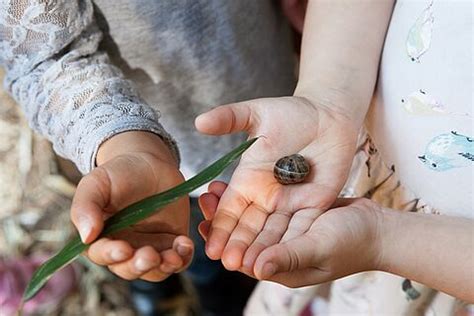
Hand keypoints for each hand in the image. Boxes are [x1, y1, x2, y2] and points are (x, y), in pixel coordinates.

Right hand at [70, 131, 192, 280]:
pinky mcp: (172, 243)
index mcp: (101, 237)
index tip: (124, 249)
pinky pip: (179, 259)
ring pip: (154, 270)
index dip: (111, 255)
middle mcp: (124, 248)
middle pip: (128, 269)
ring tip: (173, 256)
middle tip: (150, 256)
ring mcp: (150, 247)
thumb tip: (86, 237)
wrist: (150, 164)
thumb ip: (85, 206)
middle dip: (139, 266)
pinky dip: (183, 257)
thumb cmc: (119, 173)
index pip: (102, 254)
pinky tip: (185, 243)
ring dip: (163, 267)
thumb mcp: (97, 183)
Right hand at [195, 96, 359, 272]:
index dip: (221, 227)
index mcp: (249, 178)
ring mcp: (291, 201)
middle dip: (238, 244)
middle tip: (227, 264)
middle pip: (250, 225)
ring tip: (250, 268)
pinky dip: (292, 241)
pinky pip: (302, 226)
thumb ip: (228, 118)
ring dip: (262, 249)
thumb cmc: (292, 112)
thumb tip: (198, 122)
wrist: (329, 113)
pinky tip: (282, 258)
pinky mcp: (316, 203)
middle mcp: (267, 194)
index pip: (231, 208)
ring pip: (274, 231)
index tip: (210, 246)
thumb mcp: (256, 112)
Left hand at [199, 182, 381, 286]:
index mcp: (281, 265)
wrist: (377, 227)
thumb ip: (289, 256)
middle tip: (204, 200)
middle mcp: (279, 250)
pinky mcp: (292, 215)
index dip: (224, 242)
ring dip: (233, 206)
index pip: (243, 257)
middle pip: (243, 236)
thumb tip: (254, 267)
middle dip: (223, 221)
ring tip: (214, 188)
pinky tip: (237, 182)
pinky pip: (266, 206)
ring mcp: (285, 232)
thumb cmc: (353, 242)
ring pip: (252, 219)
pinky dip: (252, 196)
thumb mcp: (320, 248)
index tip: (205, 226)